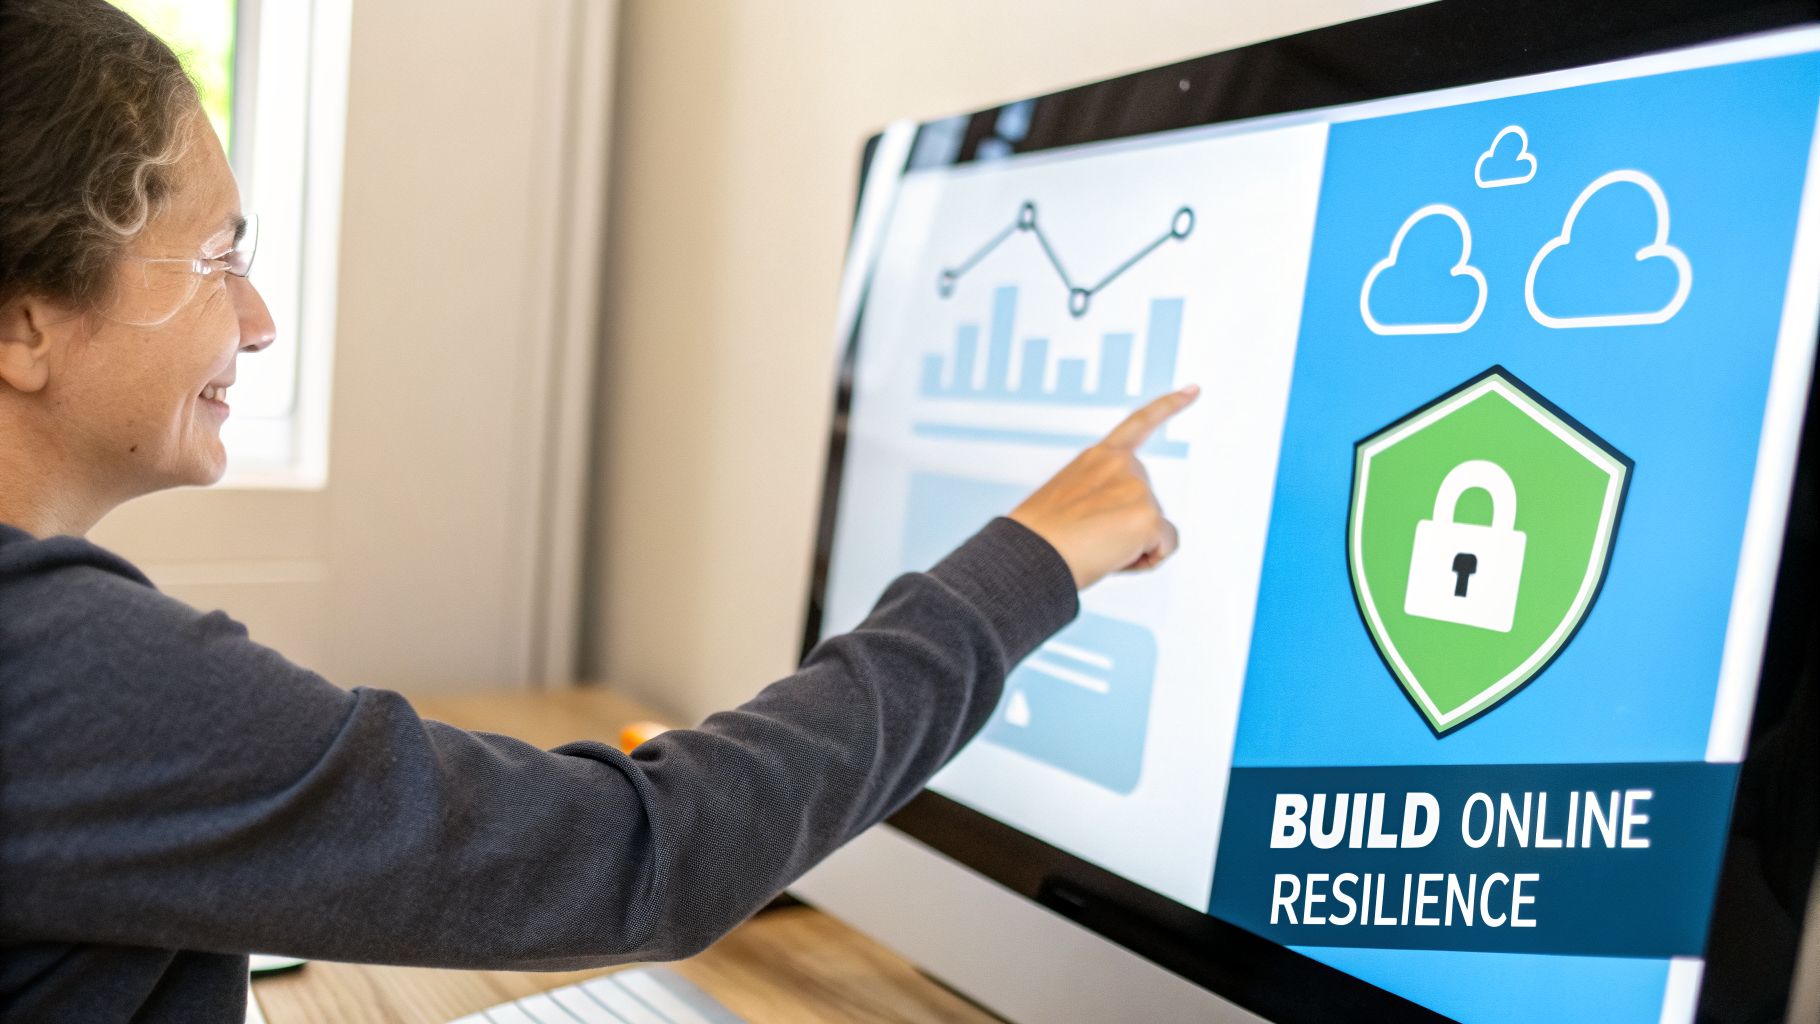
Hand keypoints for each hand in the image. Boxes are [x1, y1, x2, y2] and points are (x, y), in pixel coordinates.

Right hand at [1009, 385, 1198, 589]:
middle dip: (1129, 526)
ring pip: (1156, 529)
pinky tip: (1114, 559)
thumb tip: (1138, 529)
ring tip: (1092, 548)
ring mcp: (1137, 488)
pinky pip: (1166, 547)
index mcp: (1097, 457)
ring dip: (1132, 547)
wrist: (1028, 557)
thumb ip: (1104, 500)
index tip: (1194, 390)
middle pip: (1148, 502)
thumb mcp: (1071, 503)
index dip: (1169, 406)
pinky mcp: (1147, 515)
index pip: (1138, 424)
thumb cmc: (1043, 541)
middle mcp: (1121, 464)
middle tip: (1089, 538)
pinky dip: (1146, 561)